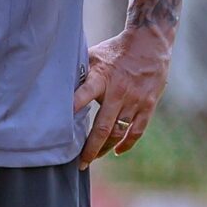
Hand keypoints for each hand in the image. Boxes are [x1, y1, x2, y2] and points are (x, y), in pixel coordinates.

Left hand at [72, 26, 173, 167]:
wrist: (150, 42)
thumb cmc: (115, 50)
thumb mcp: (94, 55)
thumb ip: (80, 74)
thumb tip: (56, 87)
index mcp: (101, 77)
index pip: (84, 94)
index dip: (73, 108)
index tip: (59, 127)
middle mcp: (118, 92)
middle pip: (102, 127)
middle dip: (89, 149)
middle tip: (80, 164)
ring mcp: (135, 100)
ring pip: (118, 133)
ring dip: (105, 148)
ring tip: (94, 158)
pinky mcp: (148, 105)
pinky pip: (137, 131)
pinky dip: (126, 144)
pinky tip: (116, 151)